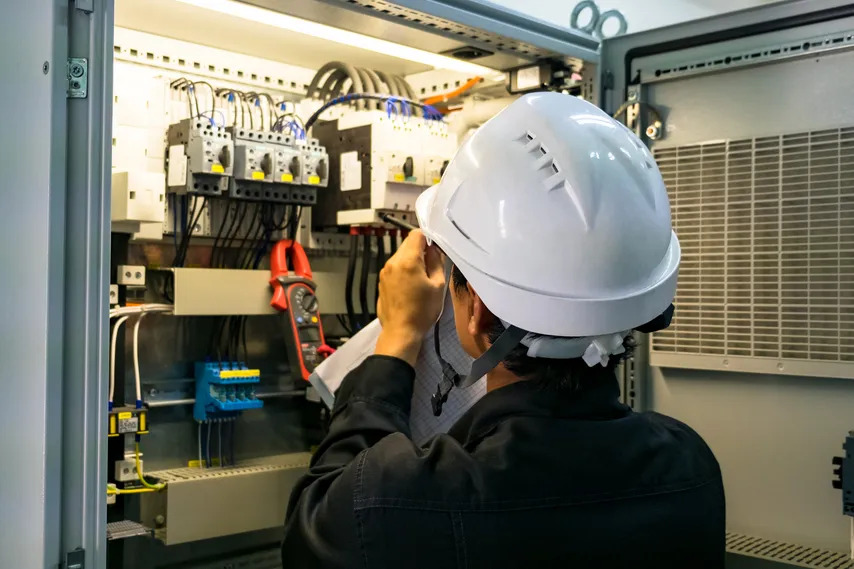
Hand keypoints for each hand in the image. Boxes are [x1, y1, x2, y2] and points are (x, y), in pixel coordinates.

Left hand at [374, 229, 445, 365]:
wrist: (400, 331)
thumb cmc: (422, 310)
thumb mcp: (437, 286)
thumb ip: (436, 262)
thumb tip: (434, 250)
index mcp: (408, 260)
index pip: (416, 235)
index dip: (428, 238)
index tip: (435, 249)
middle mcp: (393, 262)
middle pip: (407, 245)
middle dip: (420, 250)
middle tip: (431, 266)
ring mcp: (385, 272)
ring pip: (400, 257)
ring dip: (412, 261)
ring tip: (421, 279)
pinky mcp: (381, 282)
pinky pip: (394, 268)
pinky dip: (403, 271)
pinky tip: (410, 287)